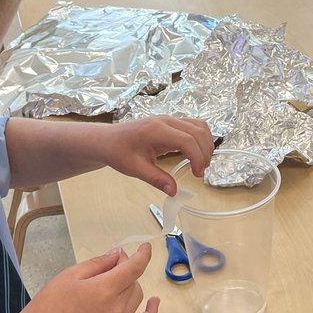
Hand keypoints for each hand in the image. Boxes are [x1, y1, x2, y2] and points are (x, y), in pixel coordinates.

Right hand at [22, 244, 159, 312]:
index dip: (142, 255)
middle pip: (133, 281)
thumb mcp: (71, 274)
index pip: (133, 268)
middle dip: (125, 268)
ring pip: (136, 297)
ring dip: (130, 285)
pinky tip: (154, 302)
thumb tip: (118, 254)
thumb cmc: (50, 304)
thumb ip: (99, 263)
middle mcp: (115, 308)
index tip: (145, 247)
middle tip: (108, 264)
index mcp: (104, 290)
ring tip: (111, 281)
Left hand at [97, 117, 213, 195]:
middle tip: (200, 172)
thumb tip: (173, 192)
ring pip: (199, 126)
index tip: (197, 175)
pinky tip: (196, 153)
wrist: (107, 140)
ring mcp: (169, 120)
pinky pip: (193, 126)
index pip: (187, 140)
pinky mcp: (171, 123)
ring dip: (205, 144)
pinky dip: (200, 139)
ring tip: (201, 163)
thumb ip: (155, 179)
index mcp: (156, 130)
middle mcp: (166, 121)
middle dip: (204, 152)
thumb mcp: (134, 168)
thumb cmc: (118, 152)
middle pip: (197, 131)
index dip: (197, 158)